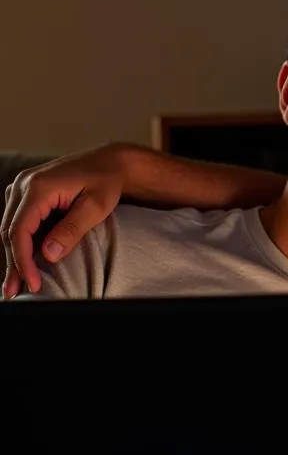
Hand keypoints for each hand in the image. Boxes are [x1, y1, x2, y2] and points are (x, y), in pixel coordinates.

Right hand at [1, 145, 126, 297]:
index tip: (32, 282)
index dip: (23, 260)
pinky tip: (23, 262)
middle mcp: (23, 185)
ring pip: (10, 228)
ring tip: (15, 283)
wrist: (110, 163)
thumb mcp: (96, 207)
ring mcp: (22, 187)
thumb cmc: (106, 183)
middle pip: (10, 231)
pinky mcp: (27, 193)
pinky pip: (19, 221)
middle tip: (15, 291)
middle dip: (13, 263)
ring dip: (14, 255)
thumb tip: (49, 255)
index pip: (20, 230)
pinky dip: (20, 242)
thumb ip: (72, 230)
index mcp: (38, 187)